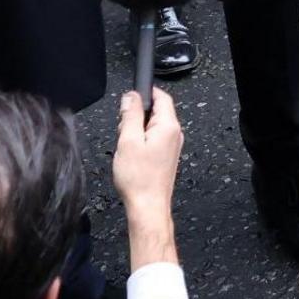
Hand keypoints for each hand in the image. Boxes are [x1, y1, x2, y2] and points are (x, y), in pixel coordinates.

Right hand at [112, 86, 184, 268]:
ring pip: (153, 125)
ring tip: (126, 146)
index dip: (144, 93)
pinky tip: (132, 155)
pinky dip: (141, 141)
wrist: (147, 205)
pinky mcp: (167, 156)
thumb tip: (131, 96)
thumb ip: (130, 115)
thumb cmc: (139, 179)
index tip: (129, 98)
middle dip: (137, 115)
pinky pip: (154, 139)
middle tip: (123, 129)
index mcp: (168, 126)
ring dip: (137, 130)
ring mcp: (172, 145)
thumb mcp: (128, 140)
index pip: (161, 96)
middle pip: (156, 110)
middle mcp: (174, 134)